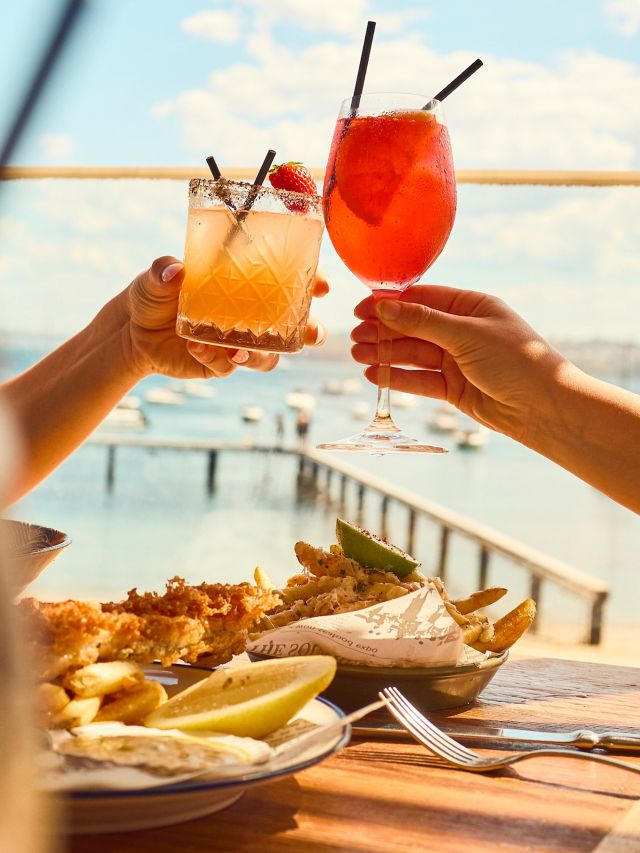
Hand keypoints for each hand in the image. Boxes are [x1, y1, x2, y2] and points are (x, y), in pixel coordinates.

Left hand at [116, 256, 328, 379]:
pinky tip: (196, 346)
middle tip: (312, 332)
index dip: (312, 285)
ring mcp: (238, 343)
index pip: (289, 284)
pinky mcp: (220, 364)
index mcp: (247, 287)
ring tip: (238, 351)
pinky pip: (228, 366)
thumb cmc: (155, 294)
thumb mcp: (156, 276)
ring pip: (268, 356)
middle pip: (295, 328)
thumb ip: (164, 270)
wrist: (134, 331)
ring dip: (260, 355)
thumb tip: (174, 271)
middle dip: (311, 332)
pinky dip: (215, 358)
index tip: (322, 286)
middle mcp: (251, 317)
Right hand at [351, 285, 567, 443]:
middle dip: (382, 332)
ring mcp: (456, 360)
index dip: (390, 305)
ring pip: (412, 354)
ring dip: (385, 354)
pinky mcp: (453, 387)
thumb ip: (423, 321)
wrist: (543, 408)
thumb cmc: (515, 361)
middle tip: (353, 338)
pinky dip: (397, 378)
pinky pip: (419, 379)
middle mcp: (461, 330)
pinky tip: (375, 376)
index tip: (361, 310)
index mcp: (470, 306)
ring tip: (357, 356)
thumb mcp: (466, 335)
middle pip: (412, 327)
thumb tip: (384, 308)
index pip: (422, 299)